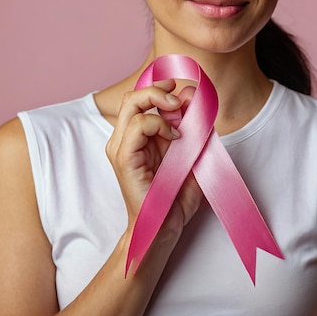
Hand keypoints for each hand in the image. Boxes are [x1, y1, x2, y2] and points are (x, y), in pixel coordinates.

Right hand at [106, 80, 202, 239]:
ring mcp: (122, 148)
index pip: (142, 100)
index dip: (162, 88)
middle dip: (159, 88)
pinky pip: (138, 126)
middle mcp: (126, 139)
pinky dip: (159, 123)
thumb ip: (193, 129)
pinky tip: (175, 136)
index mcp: (139, 138)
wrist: (163, 227)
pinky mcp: (124, 158)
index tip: (184, 90)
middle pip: (134, 96)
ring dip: (160, 101)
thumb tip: (194, 100)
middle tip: (180, 97)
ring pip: (133, 104)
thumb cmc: (175, 198)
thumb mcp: (191, 155)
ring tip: (179, 115)